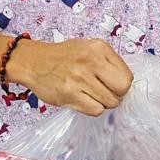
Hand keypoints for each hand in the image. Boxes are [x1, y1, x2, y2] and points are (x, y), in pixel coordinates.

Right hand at [7, 38, 132, 115]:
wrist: (32, 61)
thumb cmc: (63, 56)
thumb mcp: (89, 48)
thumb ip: (108, 62)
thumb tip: (126, 83)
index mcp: (99, 48)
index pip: (127, 76)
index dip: (122, 84)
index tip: (113, 84)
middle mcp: (90, 61)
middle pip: (122, 90)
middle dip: (117, 95)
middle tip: (105, 92)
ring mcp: (79, 79)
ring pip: (109, 102)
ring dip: (103, 103)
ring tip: (91, 95)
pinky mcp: (69, 94)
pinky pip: (95, 110)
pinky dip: (92, 108)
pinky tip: (83, 100)